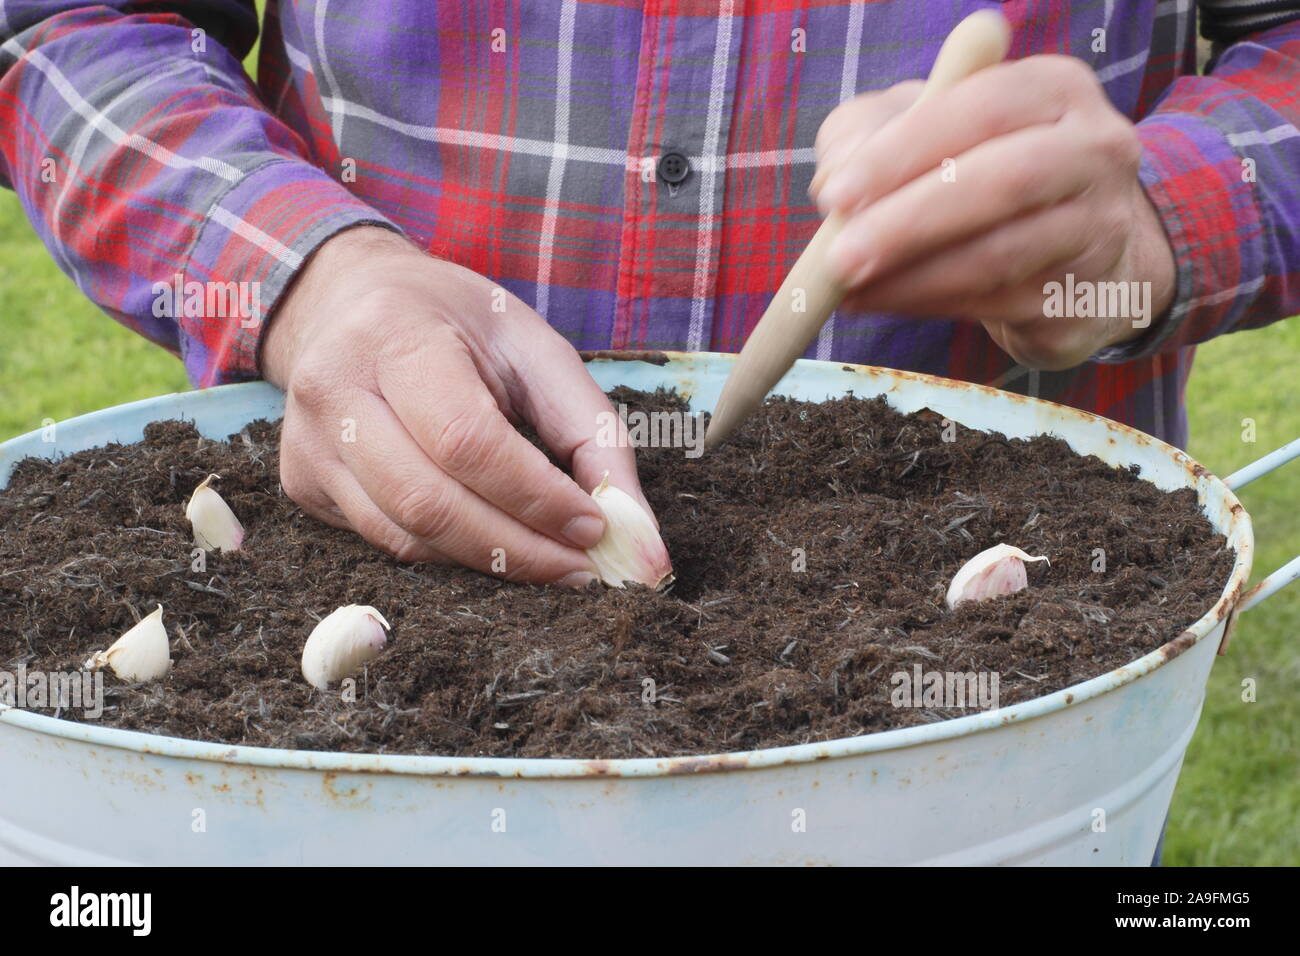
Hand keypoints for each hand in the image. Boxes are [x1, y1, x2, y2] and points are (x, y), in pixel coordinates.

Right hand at [261, 226, 645, 584]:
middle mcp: (333, 389)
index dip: (535, 496)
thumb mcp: (537, 350)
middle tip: (581, 569)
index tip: (595, 528)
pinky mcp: (301, 483)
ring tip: (550, 563)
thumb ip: (594, 435)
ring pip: (404, 536)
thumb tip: (637, 533)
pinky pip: (385, 541)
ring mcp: (307, 442)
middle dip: (517, 550)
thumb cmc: (459, 324)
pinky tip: (494, 542)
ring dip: (489, 563)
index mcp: (393, 336)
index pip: (466, 440)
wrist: (352, 302)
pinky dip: (451, 554)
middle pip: (428, 501)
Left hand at [810, 56, 1176, 369]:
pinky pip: (997, 304)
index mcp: (1056, 91)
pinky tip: (880, 301)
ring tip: (847, 287)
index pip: (982, 107)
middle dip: (909, 223)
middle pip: (1004, 182)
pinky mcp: (1082, 299)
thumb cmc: (976, 173)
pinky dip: (927, 305)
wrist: (1072, 255)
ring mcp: (1100, 229)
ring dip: (912, 278)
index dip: (904, 151)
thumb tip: (835, 180)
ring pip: (1000, 255)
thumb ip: (868, 135)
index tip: (837, 196)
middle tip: (839, 258)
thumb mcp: (920, 132)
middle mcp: (1094, 152)